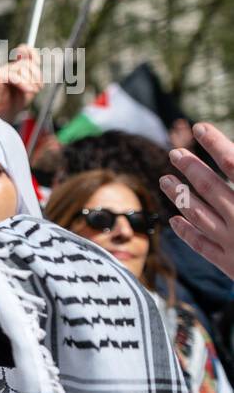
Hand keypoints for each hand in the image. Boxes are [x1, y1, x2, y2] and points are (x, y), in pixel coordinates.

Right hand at [0, 44, 41, 123]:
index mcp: (18, 66)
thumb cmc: (19, 100)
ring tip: (33, 91)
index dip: (32, 53)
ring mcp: (3, 71)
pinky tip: (28, 90)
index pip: (24, 50)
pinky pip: (13, 76)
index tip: (38, 62)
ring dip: (31, 81)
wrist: (8, 112)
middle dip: (37, 75)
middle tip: (39, 87)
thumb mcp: (32, 84)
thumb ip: (34, 72)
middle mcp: (10, 66)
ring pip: (22, 69)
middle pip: (27, 63)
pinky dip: (23, 83)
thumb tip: (35, 60)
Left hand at [160, 122, 233, 279]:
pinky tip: (174, 220)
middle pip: (210, 187)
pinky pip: (202, 245)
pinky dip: (187, 232)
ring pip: (198, 214)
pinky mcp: (230, 264)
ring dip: (179, 195)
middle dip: (190, 167)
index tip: (200, 128)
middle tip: (174, 152)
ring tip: (165, 179)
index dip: (216, 144)